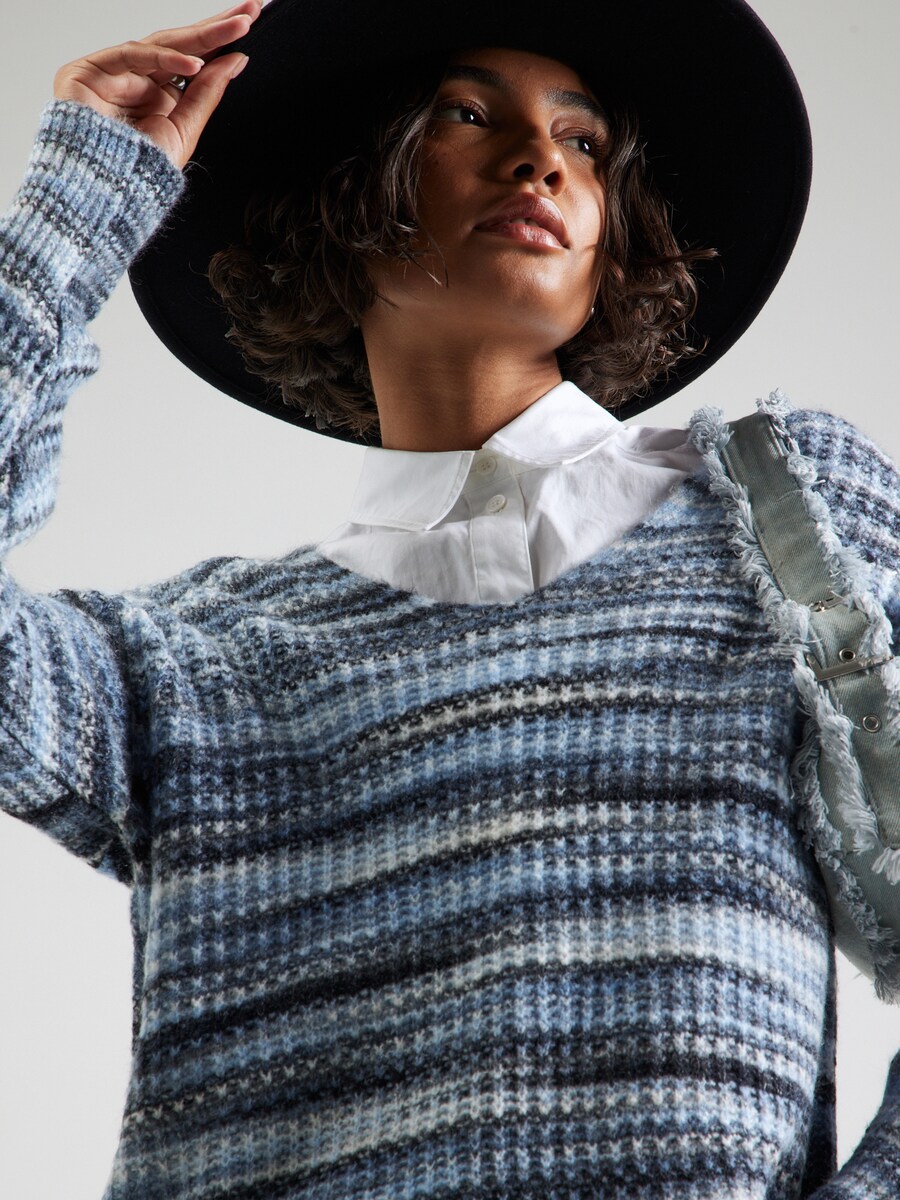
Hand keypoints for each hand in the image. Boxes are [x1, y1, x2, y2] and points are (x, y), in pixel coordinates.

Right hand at [52, 1, 261, 169]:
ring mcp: (112, 72)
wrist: (103, 193)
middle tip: (249, 12)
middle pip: (179, 46)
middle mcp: (136, 79)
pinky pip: (130, 55)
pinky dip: (163, 58)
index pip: (193, 60)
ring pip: (160, 44)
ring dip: (200, 35)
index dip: (220, 41)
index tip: (251, 22)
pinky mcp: (88, 70)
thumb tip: (235, 60)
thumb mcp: (185, 130)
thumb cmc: (138, 172)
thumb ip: (207, 93)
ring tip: (234, 29)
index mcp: (158, 94)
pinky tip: (194, 63)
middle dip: (216, 28)